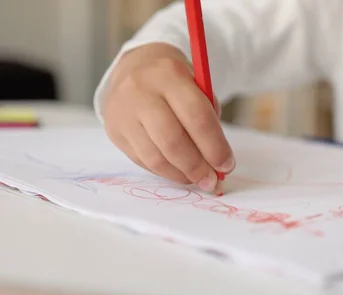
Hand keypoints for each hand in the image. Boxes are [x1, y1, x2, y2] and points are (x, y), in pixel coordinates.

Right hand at [102, 43, 234, 191]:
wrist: (133, 66)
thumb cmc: (174, 80)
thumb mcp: (197, 85)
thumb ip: (208, 117)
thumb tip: (219, 162)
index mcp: (169, 74)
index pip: (197, 117)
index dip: (215, 146)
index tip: (227, 165)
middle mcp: (140, 91)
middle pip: (173, 140)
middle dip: (197, 167)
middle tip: (212, 180)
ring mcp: (122, 112)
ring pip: (155, 157)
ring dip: (181, 175)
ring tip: (198, 179)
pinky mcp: (113, 130)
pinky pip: (142, 161)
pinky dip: (165, 171)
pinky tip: (179, 172)